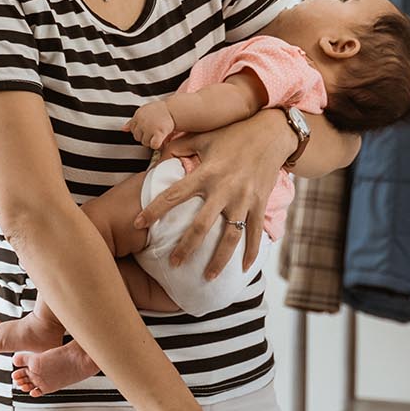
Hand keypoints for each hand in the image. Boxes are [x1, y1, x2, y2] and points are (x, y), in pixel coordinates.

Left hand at [124, 99, 177, 149]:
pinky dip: (157, 145)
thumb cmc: (160, 111)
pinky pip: (153, 145)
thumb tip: (123, 129)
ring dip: (151, 141)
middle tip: (154, 131)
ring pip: (145, 142)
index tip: (148, 128)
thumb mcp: (143, 112)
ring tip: (158, 133)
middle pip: (137, 137)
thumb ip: (133, 121)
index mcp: (138, 115)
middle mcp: (142, 121)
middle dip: (145, 136)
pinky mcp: (159, 132)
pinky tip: (161, 139)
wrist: (174, 109)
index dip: (140, 130)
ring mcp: (150, 127)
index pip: (132, 129)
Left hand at [134, 110, 289, 279]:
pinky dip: (250, 253)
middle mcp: (223, 189)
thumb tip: (159, 152)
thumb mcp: (204, 136)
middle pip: (201, 226)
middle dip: (186, 248)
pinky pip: (254, 233)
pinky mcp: (259, 204)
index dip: (154, 211)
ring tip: (206, 278)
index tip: (137, 225)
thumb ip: (180, 147)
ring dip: (218, 260)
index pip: (173, 195)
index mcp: (206, 173)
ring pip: (230, 238)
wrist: (272, 133)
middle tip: (173, 264)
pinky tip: (242, 269)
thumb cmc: (234, 133)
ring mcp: (244, 199)